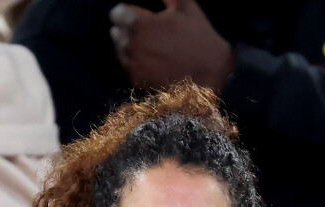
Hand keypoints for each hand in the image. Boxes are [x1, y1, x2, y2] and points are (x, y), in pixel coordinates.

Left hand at [109, 0, 234, 92]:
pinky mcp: (137, 81)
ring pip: (120, 51)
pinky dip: (135, 63)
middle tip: (146, 33)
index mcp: (137, 24)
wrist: (209, 74)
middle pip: (116, 33)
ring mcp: (132, 66)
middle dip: (127, 30)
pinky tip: (151, 61)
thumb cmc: (198, 37)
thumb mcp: (185, 4)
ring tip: (149, 47)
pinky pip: (128, 68)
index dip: (127, 12)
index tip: (139, 16)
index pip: (116, 14)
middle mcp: (129, 46)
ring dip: (129, 46)